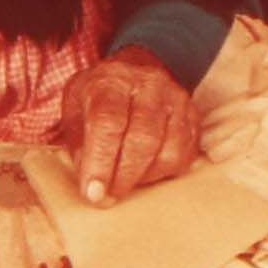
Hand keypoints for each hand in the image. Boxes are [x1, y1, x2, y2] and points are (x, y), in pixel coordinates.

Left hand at [58, 47, 199, 204]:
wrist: (131, 71)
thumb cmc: (97, 96)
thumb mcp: (74, 111)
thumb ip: (79, 146)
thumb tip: (93, 185)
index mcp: (112, 80)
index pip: (108, 122)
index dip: (100, 162)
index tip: (94, 192)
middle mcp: (149, 84)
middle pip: (142, 139)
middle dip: (124, 176)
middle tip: (108, 196)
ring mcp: (176, 99)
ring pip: (168, 151)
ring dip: (145, 177)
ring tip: (125, 180)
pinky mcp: (193, 116)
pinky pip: (185, 155)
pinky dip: (164, 172)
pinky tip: (146, 171)